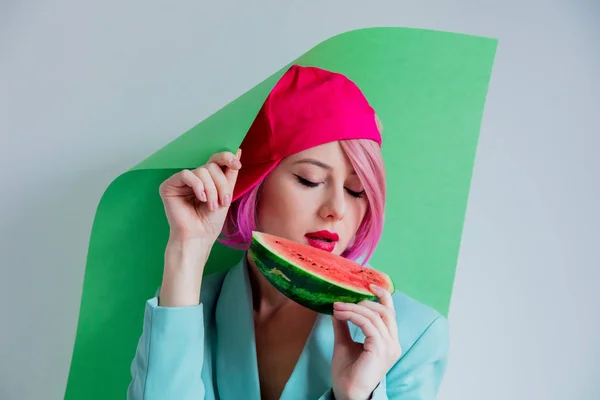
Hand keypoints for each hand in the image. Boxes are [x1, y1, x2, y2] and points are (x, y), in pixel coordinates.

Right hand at [158, 149, 241, 244]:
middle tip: (223, 202)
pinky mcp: (169, 185)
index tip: (237, 164)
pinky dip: (197, 186)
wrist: (199, 237)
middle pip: (212, 166)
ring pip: (202, 171)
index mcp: (207, 179)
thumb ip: (230, 173)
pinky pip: (186, 174)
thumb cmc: (211, 221)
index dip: (227, 158)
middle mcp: (194, 177)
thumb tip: (237, 150)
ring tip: (211, 206)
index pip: (216, 160)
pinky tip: (200, 199)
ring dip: (211, 190)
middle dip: (221, 184)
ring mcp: (181, 181)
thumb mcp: (226, 194)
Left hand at [331, 285, 401, 399]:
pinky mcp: (380, 349)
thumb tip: (338, 307)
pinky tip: (340, 314)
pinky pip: (367, 323)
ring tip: (337, 307)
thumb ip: (344, 325)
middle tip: (342, 301)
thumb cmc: (347, 373)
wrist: (347, 394)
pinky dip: (352, 315)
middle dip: (363, 301)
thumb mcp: (344, 342)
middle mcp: (393, 342)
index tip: (368, 284)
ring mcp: (389, 346)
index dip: (382, 295)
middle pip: (384, 310)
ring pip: (374, 315)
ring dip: (353, 308)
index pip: (390, 312)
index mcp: (388, 341)